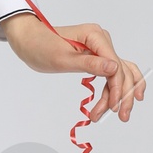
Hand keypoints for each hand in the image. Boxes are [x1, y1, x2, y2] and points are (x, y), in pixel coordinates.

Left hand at [0, 15, 146, 123]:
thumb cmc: (40, 46)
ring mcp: (100, 47)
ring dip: (118, 94)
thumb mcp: (62, 59)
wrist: (29, 40)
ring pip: (119, 73)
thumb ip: (89, 64)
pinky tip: (116, 101)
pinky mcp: (96, 55)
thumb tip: (114, 68)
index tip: (113, 107)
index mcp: (95, 35)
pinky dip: (113, 88)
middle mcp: (102, 39)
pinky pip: (111, 72)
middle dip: (123, 94)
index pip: (116, 64)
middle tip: (122, 117)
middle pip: (122, 70)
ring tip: (109, 114)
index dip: (117, 87)